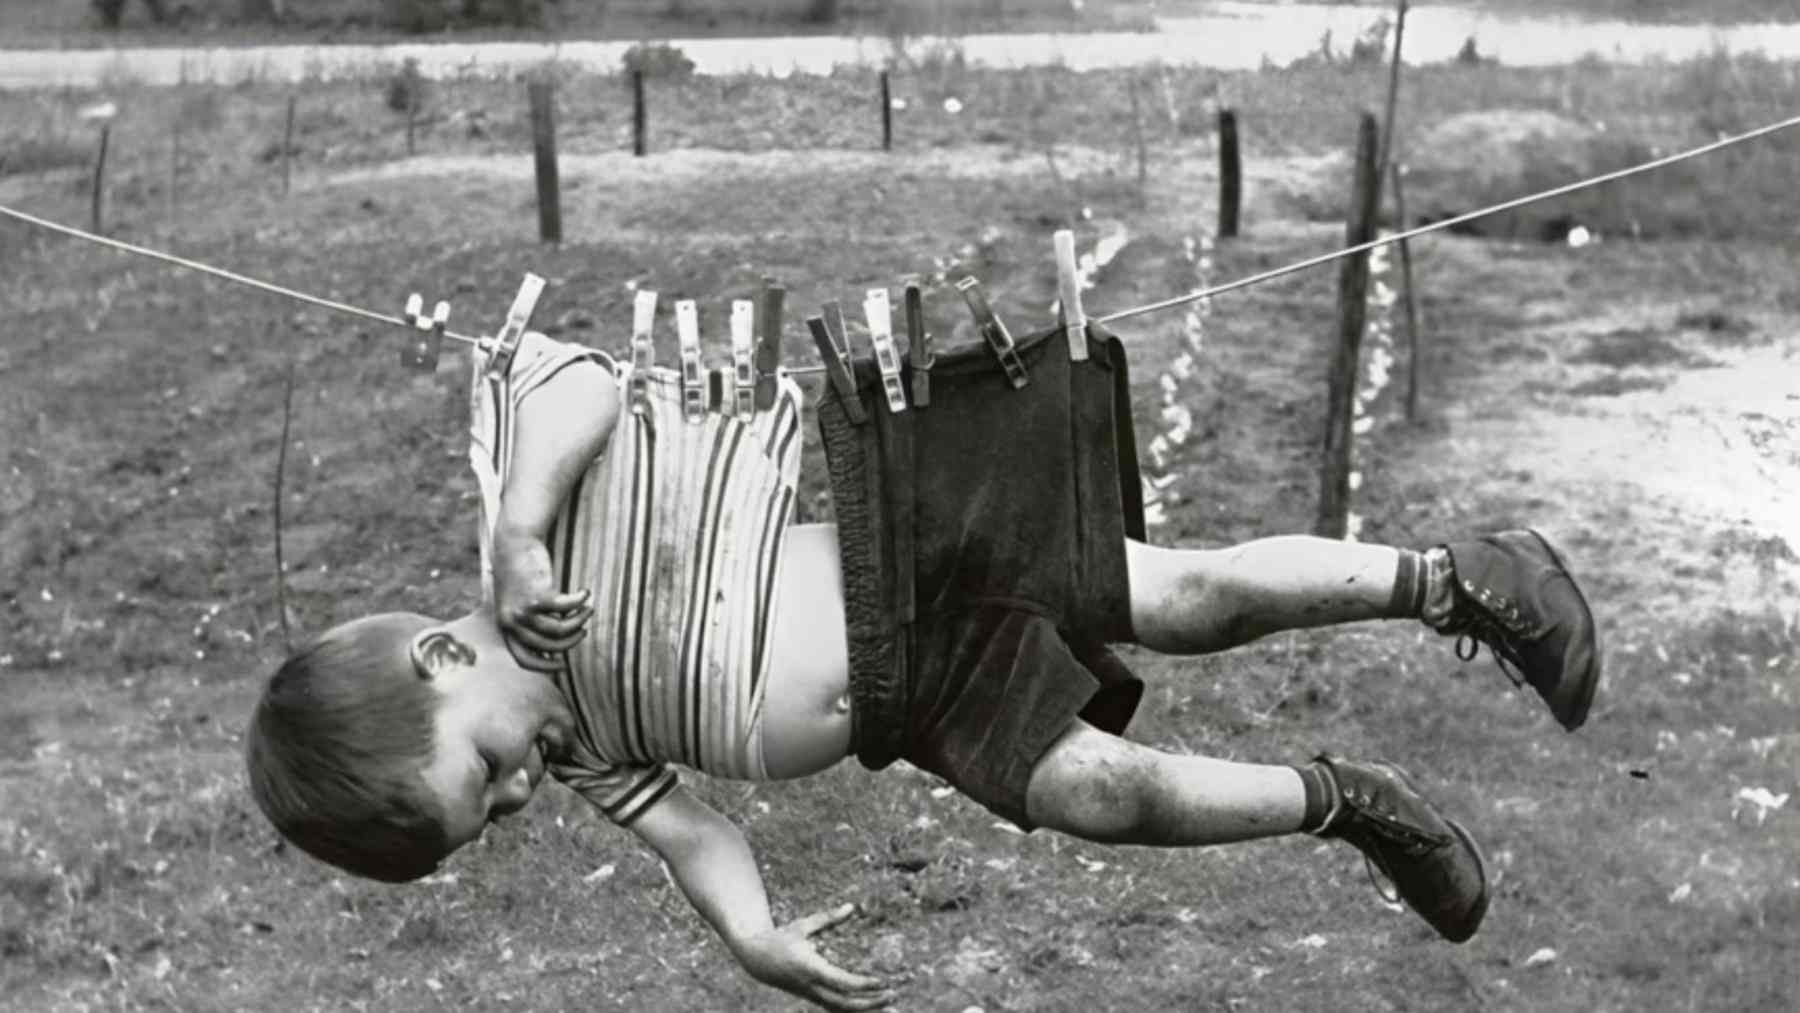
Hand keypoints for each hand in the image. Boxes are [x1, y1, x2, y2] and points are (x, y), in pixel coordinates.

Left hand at [492, 532, 592, 672]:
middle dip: (570, 641)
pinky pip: (567, 609)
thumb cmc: (520, 572)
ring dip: (579, 621)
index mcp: (505, 627)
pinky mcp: (538, 596)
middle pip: (548, 646)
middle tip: (583, 631)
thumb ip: (528, 621)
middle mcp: (511, 622)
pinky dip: (580, 602)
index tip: (563, 665)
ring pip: (560, 629)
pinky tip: (584, 593)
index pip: (524, 659)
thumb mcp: (517, 601)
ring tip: (587, 610)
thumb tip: (552, 644)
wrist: (514, 543)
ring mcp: (523, 611)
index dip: (545, 666)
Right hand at [738, 904, 898, 1011]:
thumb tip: (851, 907)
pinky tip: (869, 1007)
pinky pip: (834, 1008)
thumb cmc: (780, 939)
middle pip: (844, 1003)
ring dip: (864, 1009)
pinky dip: (852, 1010)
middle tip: (891, 994)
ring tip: (887, 1004)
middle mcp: (811, 986)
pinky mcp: (811, 997)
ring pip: (840, 1010)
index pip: (840, 982)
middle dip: (869, 1002)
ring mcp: (811, 994)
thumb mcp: (802, 926)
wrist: (756, 960)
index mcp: (809, 967)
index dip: (862, 985)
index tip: (881, 981)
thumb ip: (827, 919)